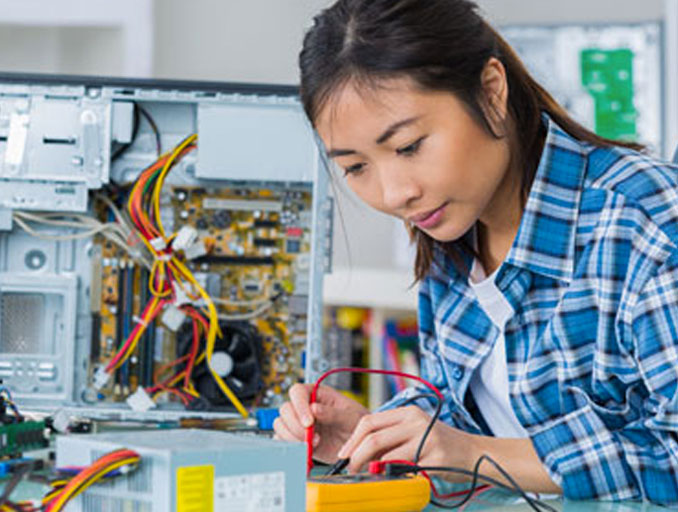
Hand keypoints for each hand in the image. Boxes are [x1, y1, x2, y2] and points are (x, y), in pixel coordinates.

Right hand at [273, 383, 368, 463]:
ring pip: (281, 426)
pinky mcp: (298, 440)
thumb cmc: (357, 425)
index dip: (299, 406)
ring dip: (293, 438)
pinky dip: (291, 448)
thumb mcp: (351, 417)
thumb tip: (314, 409)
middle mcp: (305, 406)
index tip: (309, 422)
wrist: (359, 446)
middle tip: (311, 438)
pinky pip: (283, 442)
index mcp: (318, 394)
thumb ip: (334, 413)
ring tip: (313, 445)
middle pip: (285, 410)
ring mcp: (299, 423)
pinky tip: (307, 452)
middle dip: (295, 426)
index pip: (297, 391)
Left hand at [337, 405, 473, 476]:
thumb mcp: (414, 433)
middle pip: (374, 436)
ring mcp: (426, 437)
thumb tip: (358, 452)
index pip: (370, 421)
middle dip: (356, 455)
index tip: (343, 455)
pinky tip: (388, 479)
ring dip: (370, 466)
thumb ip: (390, 438)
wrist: (474, 453)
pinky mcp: (434, 456)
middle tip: (349, 468)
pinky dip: (390, 474)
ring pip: (386, 453)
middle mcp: (416, 421)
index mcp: (408, 412)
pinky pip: (404, 467)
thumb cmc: (439, 445)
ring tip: (366, 475)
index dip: (352, 439)